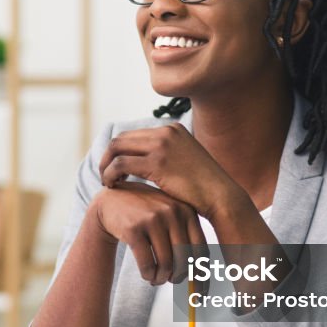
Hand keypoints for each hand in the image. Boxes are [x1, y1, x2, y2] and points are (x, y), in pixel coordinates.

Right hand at [88, 181, 205, 285]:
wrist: (113, 200)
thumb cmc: (147, 214)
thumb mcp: (170, 216)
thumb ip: (186, 238)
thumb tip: (200, 277)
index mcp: (187, 211)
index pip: (201, 250)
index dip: (201, 274)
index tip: (200, 290)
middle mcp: (173, 212)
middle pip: (185, 260)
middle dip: (178, 277)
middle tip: (171, 280)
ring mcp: (153, 219)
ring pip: (166, 263)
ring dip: (161, 278)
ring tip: (156, 279)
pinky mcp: (133, 228)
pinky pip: (147, 263)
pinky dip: (148, 275)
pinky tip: (147, 274)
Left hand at [98, 123, 246, 218]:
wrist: (221, 197)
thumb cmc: (202, 188)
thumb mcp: (184, 163)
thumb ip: (166, 156)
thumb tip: (146, 163)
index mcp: (172, 129)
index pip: (133, 135)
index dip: (119, 151)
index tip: (114, 168)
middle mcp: (166, 132)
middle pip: (121, 138)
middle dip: (108, 157)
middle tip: (105, 175)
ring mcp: (162, 145)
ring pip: (117, 148)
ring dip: (106, 165)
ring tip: (107, 182)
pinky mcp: (157, 162)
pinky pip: (121, 164)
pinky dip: (111, 174)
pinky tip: (113, 186)